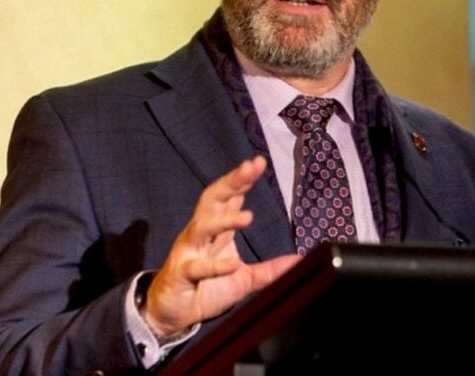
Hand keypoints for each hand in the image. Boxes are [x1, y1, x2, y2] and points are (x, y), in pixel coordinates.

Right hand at [143, 155, 299, 336]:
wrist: (174, 313)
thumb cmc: (208, 288)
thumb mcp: (245, 279)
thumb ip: (271, 270)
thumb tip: (300, 261)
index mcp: (216, 229)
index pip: (230, 197)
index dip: (242, 179)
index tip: (258, 162)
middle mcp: (201, 233)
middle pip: (213, 199)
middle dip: (231, 181)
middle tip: (249, 168)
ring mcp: (189, 251)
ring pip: (202, 227)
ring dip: (225, 220)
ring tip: (248, 217)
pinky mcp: (182, 273)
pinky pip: (197, 267)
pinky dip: (215, 265)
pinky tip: (232, 263)